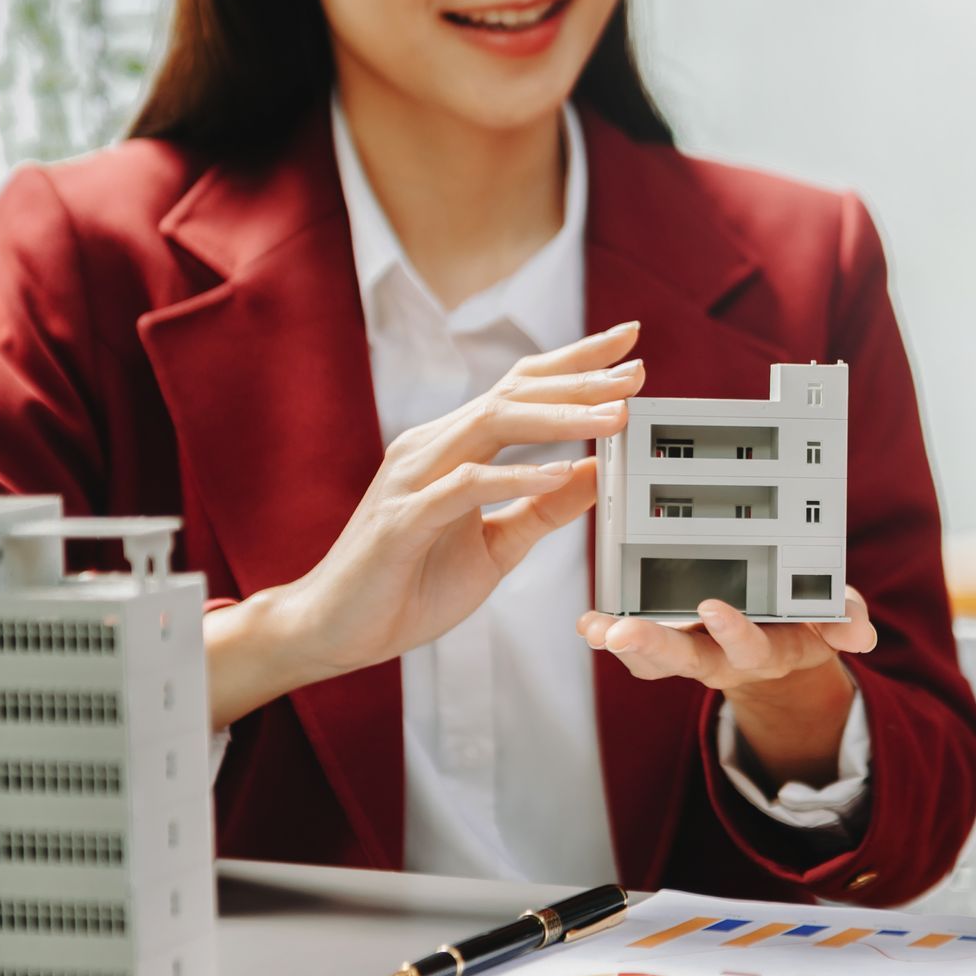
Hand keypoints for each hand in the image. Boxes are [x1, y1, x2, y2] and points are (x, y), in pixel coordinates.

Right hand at [206, 322, 645, 727]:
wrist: (337, 628)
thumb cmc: (411, 585)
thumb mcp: (499, 545)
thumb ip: (545, 509)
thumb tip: (599, 471)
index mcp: (454, 447)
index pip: (520, 389)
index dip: (574, 363)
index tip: (630, 347)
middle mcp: (432, 447)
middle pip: (514, 393)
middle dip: (581, 379)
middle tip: (638, 371)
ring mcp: (414, 478)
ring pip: (493, 425)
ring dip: (560, 416)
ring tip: (615, 414)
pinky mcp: (404, 519)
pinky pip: (466, 486)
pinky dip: (516, 477)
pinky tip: (561, 472)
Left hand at [578, 586, 877, 786]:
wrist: (781, 644)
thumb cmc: (805, 620)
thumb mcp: (833, 621)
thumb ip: (846, 621)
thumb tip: (860, 634)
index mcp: (763, 651)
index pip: (747, 646)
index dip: (732, 631)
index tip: (713, 608)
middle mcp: (720, 658)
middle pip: (684, 659)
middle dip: (653, 648)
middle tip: (621, 634)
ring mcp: (690, 651)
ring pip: (652, 658)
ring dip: (622, 646)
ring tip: (594, 630)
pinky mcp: (666, 639)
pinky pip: (631, 643)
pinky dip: (606, 632)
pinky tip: (585, 622)